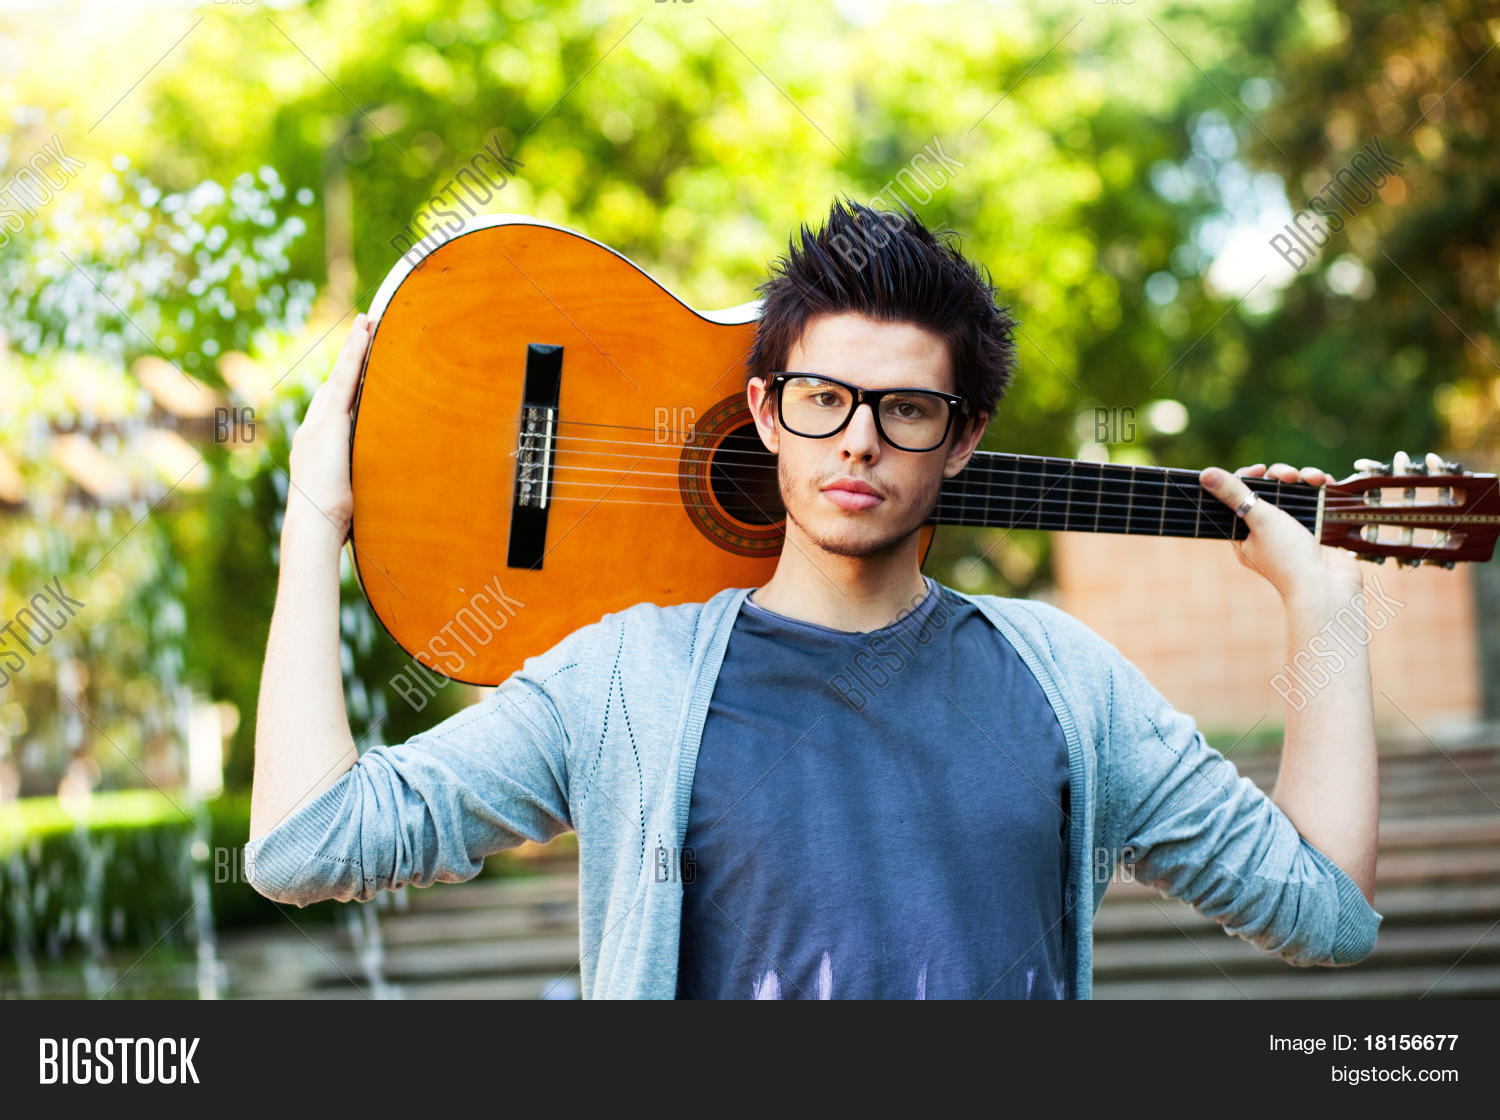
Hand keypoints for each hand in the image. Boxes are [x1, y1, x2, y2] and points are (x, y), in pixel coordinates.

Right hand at [287, 312, 374, 540]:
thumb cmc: (334, 520)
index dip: (346, 382)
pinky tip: (365, 336)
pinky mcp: (329, 421)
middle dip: (350, 356)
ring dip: (354, 347)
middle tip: (364, 327)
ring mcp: (319, 422)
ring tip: (368, 322)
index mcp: (319, 444)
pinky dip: (355, 355)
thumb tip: (384, 486)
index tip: (357, 365)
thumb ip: (361, 479)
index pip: (336, 404)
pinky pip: (345, 379)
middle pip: (336, 383)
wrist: (315, 523)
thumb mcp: (351, 492)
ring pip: (340, 375)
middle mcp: (314, 427)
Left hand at [1197, 459, 1365, 603]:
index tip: (1259, 470)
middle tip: (1290, 477)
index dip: (1247, 478)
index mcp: (1243, 534)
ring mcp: (1292, 531)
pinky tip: (1326, 482)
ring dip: (1304, 480)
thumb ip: (1234, 494)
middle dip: (1280, 477)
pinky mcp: (1315, 530)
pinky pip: (1314, 502)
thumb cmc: (1289, 558)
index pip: (1237, 498)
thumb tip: (1205, 475)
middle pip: (1268, 491)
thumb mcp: (1259, 520)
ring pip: (1293, 494)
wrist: (1329, 587)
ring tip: (1315, 479)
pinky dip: (1319, 490)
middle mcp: (1265, 533)